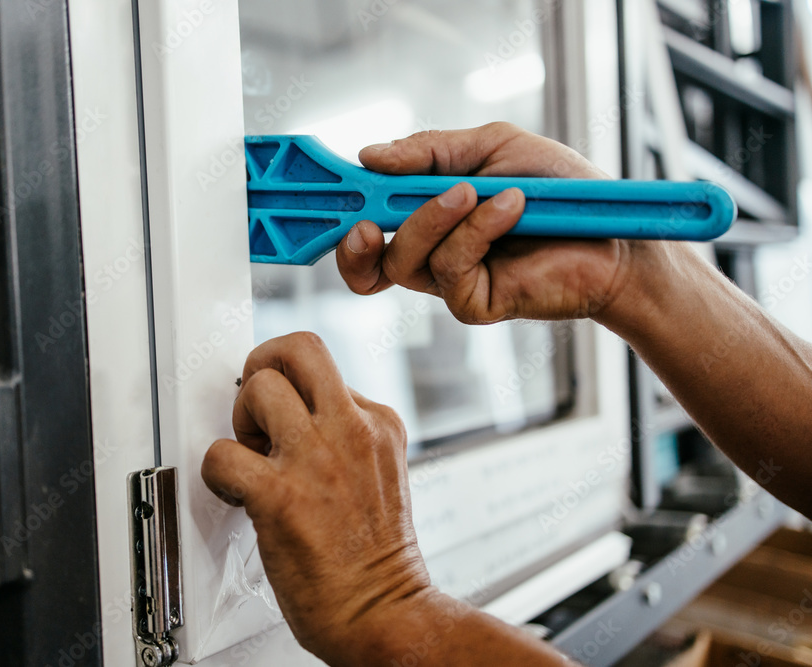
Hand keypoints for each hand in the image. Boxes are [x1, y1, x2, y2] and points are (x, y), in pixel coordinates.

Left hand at [201, 332, 431, 664]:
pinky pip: (222, 453)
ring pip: (259, 386)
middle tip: (255, 403)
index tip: (282, 417)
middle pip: (298, 348)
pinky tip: (235, 493)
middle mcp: (351, 430)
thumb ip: (346, 436)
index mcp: (379, 424)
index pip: (323, 368)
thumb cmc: (377, 559)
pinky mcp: (281, 495)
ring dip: (240, 420)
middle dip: (263, 364)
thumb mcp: (382, 472)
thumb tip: (297, 417)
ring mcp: (317, 459)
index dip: (293, 389)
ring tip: (250, 455)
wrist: (384, 615)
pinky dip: (216, 472)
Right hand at [337, 123, 642, 323]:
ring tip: (480, 191)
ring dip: (435, 217)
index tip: (332, 187)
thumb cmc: (558, 188)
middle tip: (367, 217)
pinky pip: (450, 267)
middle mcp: (430, 254)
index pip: (365, 226)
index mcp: (425, 219)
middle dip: (357, 238)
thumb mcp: (490, 149)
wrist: (614, 232)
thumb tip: (369, 155)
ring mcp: (450, 282)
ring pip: (404, 260)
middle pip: (365, 258)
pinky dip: (477, 229)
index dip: (342, 213)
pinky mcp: (475, 302)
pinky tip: (511, 207)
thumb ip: (429, 152)